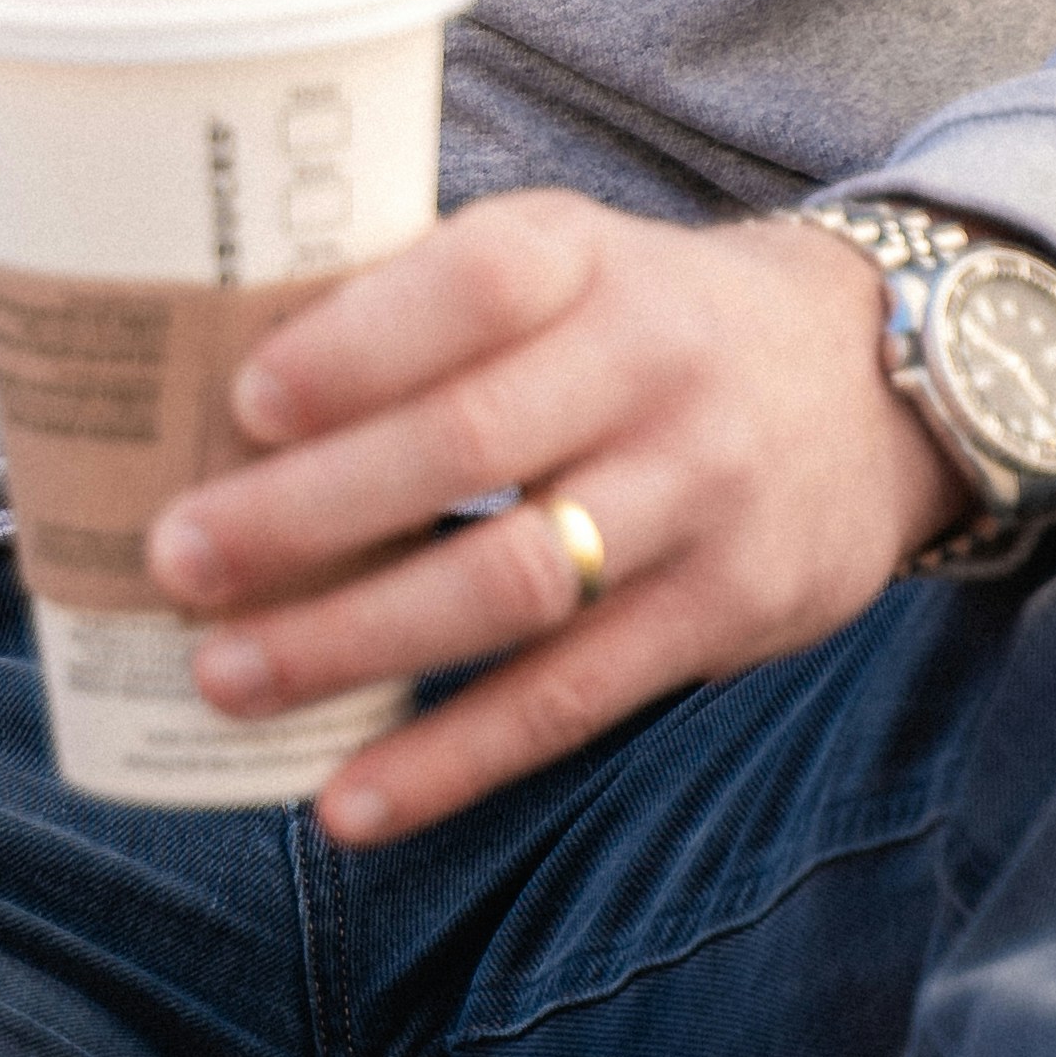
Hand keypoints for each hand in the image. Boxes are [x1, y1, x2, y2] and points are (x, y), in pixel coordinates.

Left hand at [140, 194, 956, 847]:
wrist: (877, 381)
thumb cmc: (641, 320)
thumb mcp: (564, 257)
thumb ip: (422, 302)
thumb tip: (198, 384)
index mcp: (585, 256)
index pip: (474, 282)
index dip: (359, 343)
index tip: (242, 401)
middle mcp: (653, 369)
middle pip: (467, 446)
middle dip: (308, 513)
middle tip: (178, 559)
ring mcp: (696, 499)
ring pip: (510, 585)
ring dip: (354, 643)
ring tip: (225, 677)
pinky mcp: (726, 615)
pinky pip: (572, 699)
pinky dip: (452, 759)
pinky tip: (348, 800)